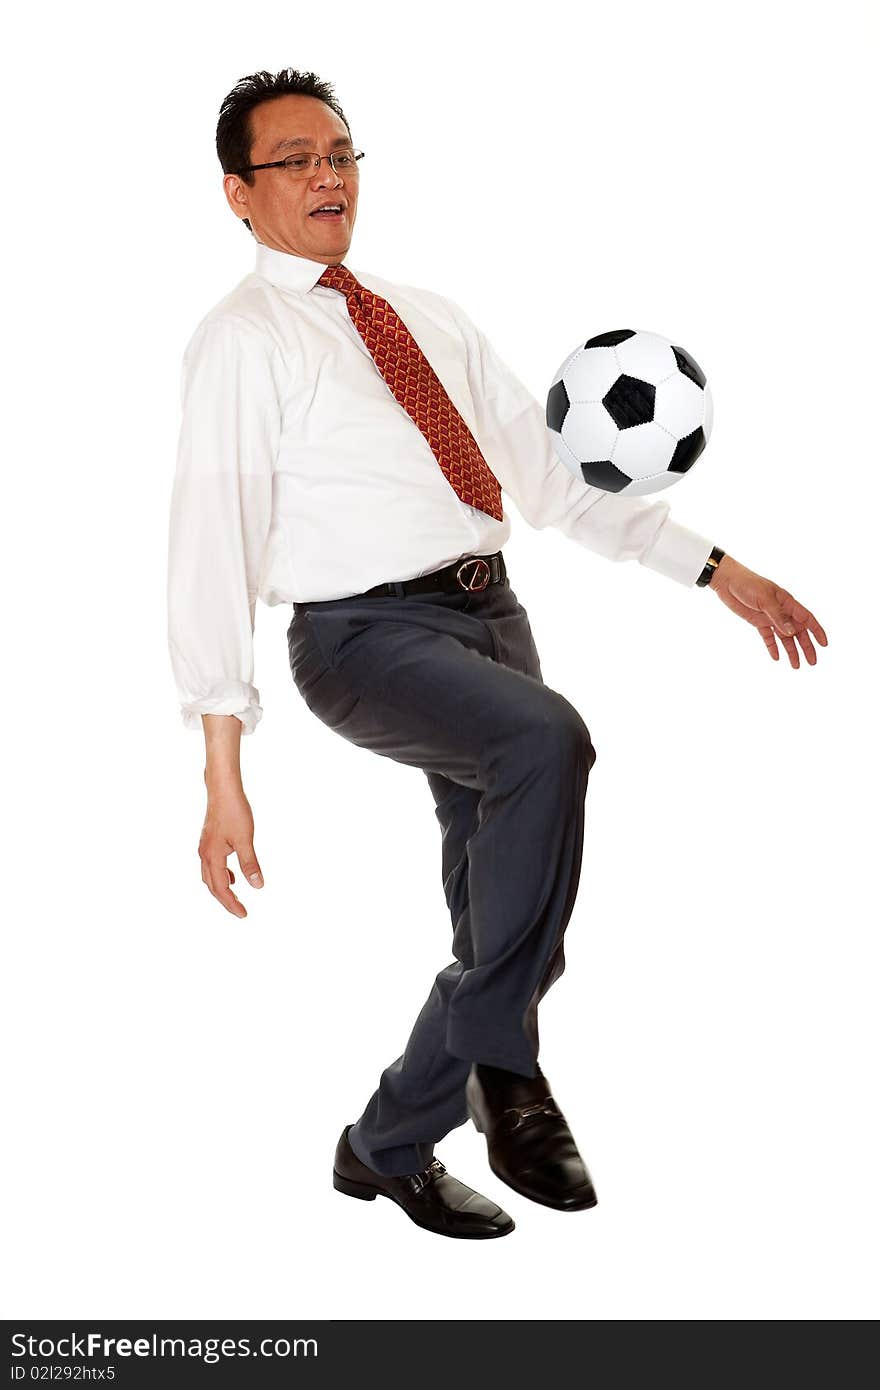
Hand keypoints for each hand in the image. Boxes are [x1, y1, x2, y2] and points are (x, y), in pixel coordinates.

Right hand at [198, 774, 263, 917]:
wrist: (222, 789)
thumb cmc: (234, 811)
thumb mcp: (245, 839)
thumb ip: (250, 864)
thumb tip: (257, 886)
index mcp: (212, 857)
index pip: (221, 889)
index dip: (232, 904)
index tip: (244, 914)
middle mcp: (204, 854)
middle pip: (212, 886)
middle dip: (226, 900)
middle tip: (240, 911)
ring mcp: (205, 847)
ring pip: (210, 876)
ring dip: (221, 888)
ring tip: (235, 896)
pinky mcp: (208, 840)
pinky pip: (212, 865)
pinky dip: (220, 875)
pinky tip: (232, 874)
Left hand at [708, 554, 827, 667]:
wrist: (727, 581)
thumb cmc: (748, 584)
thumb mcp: (764, 599)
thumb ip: (778, 616)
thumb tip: (792, 632)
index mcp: (788, 603)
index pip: (807, 619)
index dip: (817, 631)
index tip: (824, 644)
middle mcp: (782, 611)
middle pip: (798, 632)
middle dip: (806, 647)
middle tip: (812, 662)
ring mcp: (770, 617)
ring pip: (785, 637)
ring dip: (791, 651)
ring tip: (796, 666)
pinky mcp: (758, 622)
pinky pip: (768, 637)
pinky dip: (772, 647)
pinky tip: (776, 658)